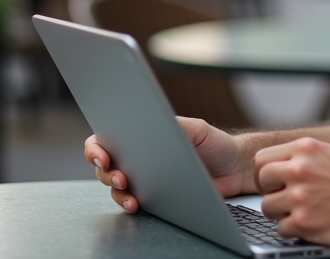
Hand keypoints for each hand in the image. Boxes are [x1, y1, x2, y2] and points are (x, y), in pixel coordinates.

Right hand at [84, 116, 247, 212]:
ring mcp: (143, 180)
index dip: (96, 147)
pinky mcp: (153, 199)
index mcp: (142, 137)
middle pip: (105, 166)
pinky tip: (136, 204)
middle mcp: (137, 158)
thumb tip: (152, 125)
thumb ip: (176, 126)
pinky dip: (129, 204)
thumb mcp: (197, 129)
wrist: (233, 169)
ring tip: (129, 192)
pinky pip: (132, 202)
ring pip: (115, 188)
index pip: (107, 138)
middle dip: (107, 172)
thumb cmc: (214, 144)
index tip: (102, 154)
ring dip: (117, 192)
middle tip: (122, 176)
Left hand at [255, 138, 329, 247]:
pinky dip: (294, 230)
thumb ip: (304, 157)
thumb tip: (276, 166)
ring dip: (282, 213)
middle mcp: (300, 168)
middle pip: (262, 181)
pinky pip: (281, 229)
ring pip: (267, 207)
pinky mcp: (305, 223)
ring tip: (303, 212)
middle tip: (288, 199)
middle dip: (272, 192)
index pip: (262, 159)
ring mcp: (301, 196)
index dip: (268, 173)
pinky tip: (313, 224)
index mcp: (306, 148)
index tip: (276, 182)